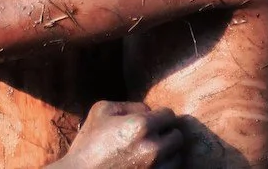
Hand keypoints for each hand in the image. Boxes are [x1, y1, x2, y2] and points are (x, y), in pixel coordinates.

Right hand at [50, 101, 182, 168]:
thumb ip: (129, 105)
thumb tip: (149, 110)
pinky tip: (149, 165)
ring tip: (150, 153)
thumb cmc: (89, 142)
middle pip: (178, 136)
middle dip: (166, 134)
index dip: (160, 116)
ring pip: (178, 157)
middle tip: (152, 137)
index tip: (152, 121)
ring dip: (168, 153)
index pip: (169, 114)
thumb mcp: (101, 110)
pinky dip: (164, 167)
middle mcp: (154, 148)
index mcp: (141, 125)